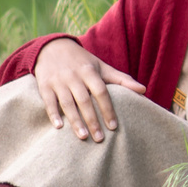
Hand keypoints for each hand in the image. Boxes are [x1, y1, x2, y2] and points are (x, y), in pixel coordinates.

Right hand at [34, 38, 148, 141]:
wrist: (52, 47)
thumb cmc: (82, 61)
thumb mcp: (101, 66)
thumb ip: (121, 79)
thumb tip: (143, 90)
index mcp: (89, 71)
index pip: (101, 92)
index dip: (107, 109)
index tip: (113, 127)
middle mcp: (73, 76)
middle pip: (84, 100)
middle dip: (92, 120)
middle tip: (100, 139)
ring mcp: (58, 81)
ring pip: (67, 103)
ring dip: (75, 121)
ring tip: (83, 137)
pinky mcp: (44, 86)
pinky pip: (49, 102)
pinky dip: (53, 114)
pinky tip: (59, 128)